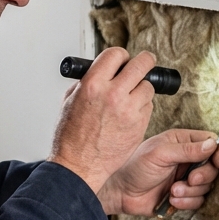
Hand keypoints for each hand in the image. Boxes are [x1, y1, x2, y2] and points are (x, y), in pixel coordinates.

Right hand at [47, 48, 156, 194]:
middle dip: (145, 62)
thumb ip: (87, 82)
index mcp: (93, 84)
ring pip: (148, 87)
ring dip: (141, 89)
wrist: (79, 165)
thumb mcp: (70, 101)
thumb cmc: (71, 136)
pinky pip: (148, 107)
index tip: (123, 60)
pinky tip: (128, 116)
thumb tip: (102, 70)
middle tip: (145, 64)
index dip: (121, 56)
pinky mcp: (139, 125)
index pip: (116, 54)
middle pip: (142, 64)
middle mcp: (113, 94)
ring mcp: (129, 111)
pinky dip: (141, 107)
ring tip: (129, 99)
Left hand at [96, 128, 218, 216]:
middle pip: (213, 167)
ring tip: (173, 190)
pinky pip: (197, 201)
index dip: (218, 153)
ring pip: (207, 186)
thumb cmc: (135, 166)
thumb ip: (187, 149)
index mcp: (182, 142)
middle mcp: (186, 159)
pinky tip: (171, 200)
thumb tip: (213, 145)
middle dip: (204, 176)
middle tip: (190, 179)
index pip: (212, 143)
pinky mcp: (182, 196)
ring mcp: (185, 178)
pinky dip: (186, 202)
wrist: (120, 192)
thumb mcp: (160, 153)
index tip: (216, 162)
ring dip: (192, 191)